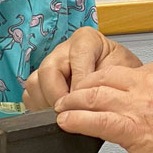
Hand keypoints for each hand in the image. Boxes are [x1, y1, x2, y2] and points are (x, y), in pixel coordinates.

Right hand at [22, 27, 141, 109]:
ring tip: (67, 113)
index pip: (75, 60)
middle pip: (48, 70)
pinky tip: (58, 112)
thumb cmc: (123, 74)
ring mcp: (50, 64)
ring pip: (34, 82)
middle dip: (59, 97)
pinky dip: (40, 107)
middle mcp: (64, 49)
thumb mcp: (123, 72)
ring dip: (48, 103)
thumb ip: (104, 81)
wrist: (123, 83)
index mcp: (86, 40)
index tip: (87, 103)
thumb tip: (83, 99)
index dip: (80, 86)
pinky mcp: (41, 81)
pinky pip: (29, 94)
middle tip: (72, 112)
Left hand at [53, 57, 152, 152]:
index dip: (115, 83)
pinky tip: (65, 122)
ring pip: (95, 94)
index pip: (133, 71)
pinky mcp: (133, 127)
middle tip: (74, 95)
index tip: (106, 90)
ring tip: (62, 108)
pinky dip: (75, 120)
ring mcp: (142, 102)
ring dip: (74, 102)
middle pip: (107, 77)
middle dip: (87, 87)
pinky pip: (94, 120)